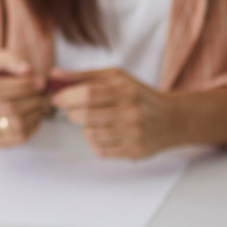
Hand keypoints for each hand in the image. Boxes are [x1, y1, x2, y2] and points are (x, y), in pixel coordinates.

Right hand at [0, 65, 47, 146]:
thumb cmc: (0, 76)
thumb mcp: (5, 62)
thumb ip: (15, 61)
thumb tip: (26, 69)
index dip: (20, 87)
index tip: (39, 83)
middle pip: (7, 108)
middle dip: (31, 100)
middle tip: (43, 94)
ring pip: (15, 125)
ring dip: (34, 113)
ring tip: (40, 103)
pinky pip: (19, 137)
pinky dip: (33, 126)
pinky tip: (35, 115)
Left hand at [51, 68, 181, 160]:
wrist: (173, 119)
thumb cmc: (138, 95)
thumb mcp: (116, 77)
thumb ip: (83, 76)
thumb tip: (53, 75)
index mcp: (126, 91)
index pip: (88, 94)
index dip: (67, 97)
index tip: (57, 99)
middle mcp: (132, 113)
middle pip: (86, 116)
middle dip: (71, 113)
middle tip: (73, 110)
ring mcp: (134, 134)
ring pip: (90, 135)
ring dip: (85, 128)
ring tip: (94, 121)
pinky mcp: (135, 152)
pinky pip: (100, 151)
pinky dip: (95, 142)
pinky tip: (104, 133)